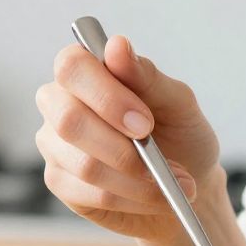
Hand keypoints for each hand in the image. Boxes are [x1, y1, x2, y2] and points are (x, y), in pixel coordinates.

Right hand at [35, 34, 222, 242]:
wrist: (189, 181)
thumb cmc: (179, 133)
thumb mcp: (178, 102)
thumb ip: (147, 76)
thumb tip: (117, 46)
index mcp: (85, 72)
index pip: (71, 66)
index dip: (106, 95)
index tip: (145, 122)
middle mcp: (60, 105)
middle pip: (67, 120)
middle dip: (121, 146)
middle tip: (158, 159)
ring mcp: (55, 146)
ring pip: (85, 165)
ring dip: (138, 180)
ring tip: (173, 182)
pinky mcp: (61, 184)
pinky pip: (92, 195)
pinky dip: (134, 198)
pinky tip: (157, 196)